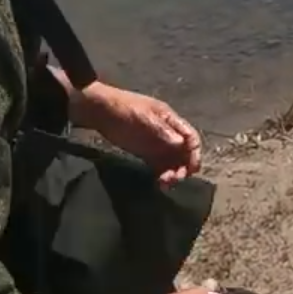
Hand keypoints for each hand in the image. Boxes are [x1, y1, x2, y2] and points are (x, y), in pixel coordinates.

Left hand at [70, 81, 201, 186]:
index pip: (191, 138)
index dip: (194, 153)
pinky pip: (160, 167)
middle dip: (184, 167)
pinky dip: (162, 176)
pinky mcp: (146, 154)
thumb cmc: (122, 109)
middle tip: (176, 178)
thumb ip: (162, 131)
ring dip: (173, 173)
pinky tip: (159, 184)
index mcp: (171, 121)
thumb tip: (182, 144)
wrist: (98, 111)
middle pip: (185, 153)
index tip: (191, 168)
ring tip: (165, 183)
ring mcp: (157, 144)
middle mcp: (168, 134)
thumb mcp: (143, 117)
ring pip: (173, 162)